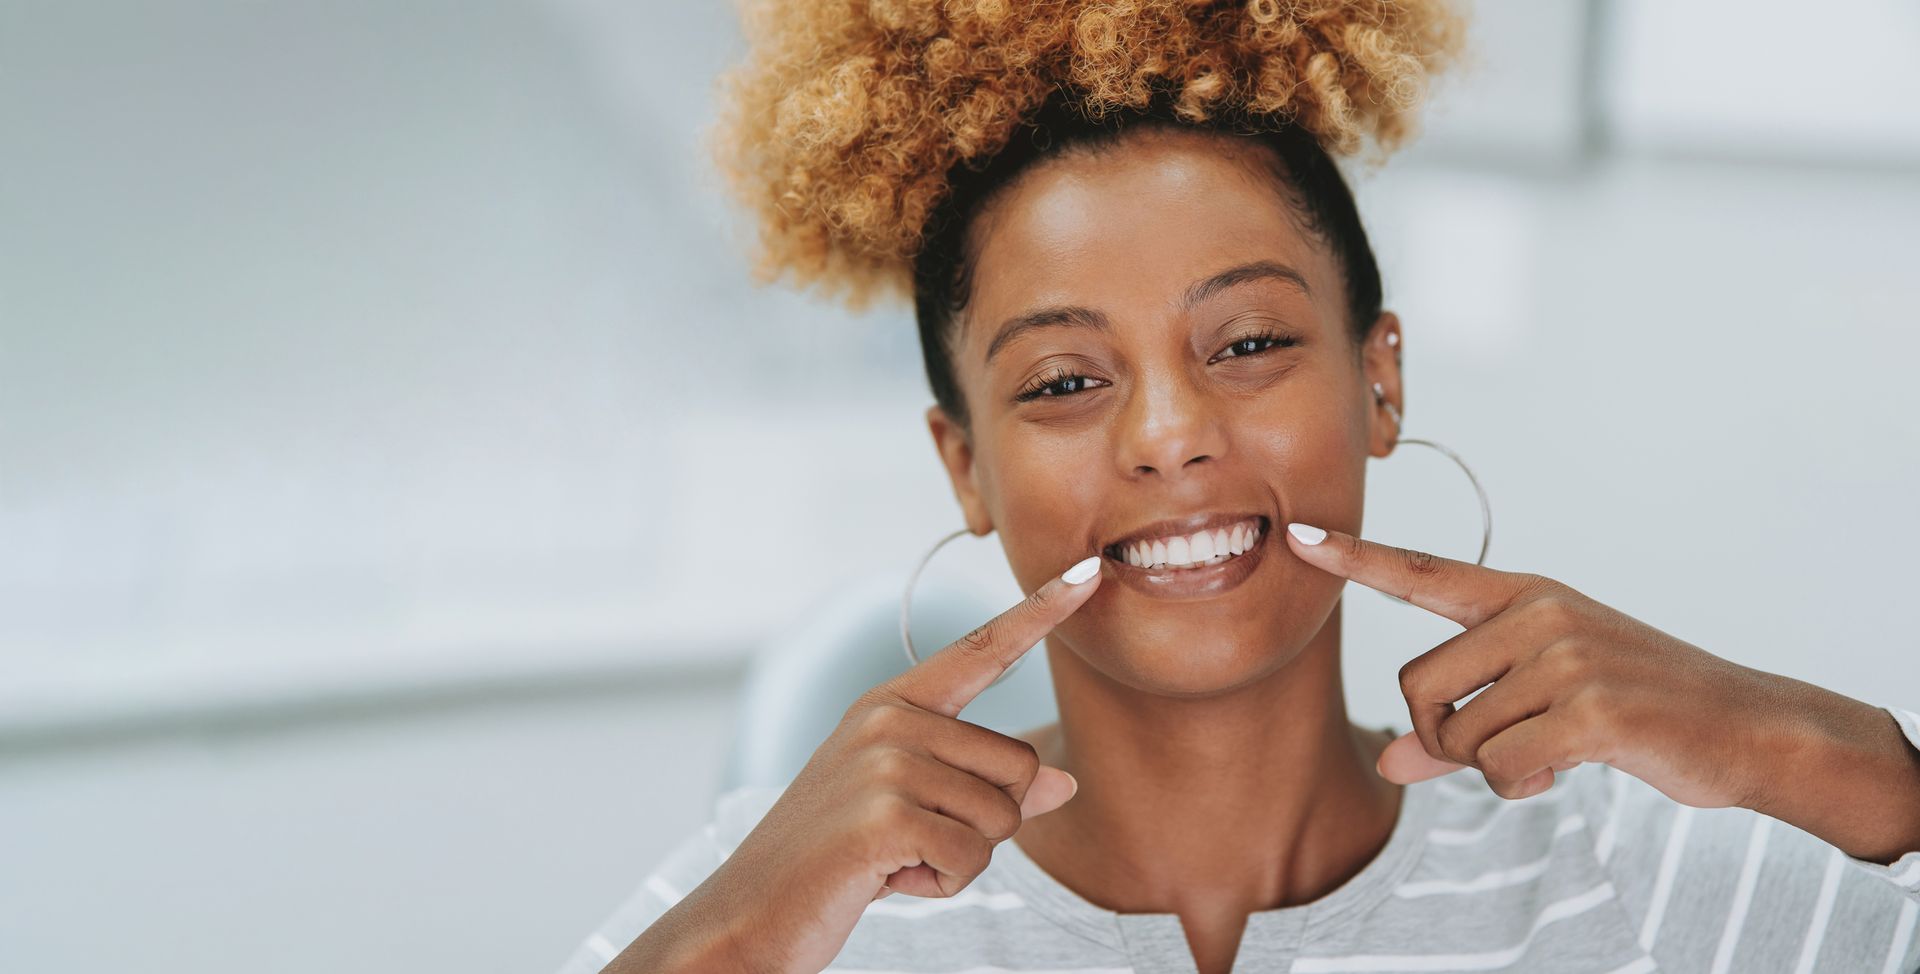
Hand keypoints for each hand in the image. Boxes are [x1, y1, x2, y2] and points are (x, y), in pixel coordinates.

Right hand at [610, 553, 1102, 973]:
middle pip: (1021, 767)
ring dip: (961, 859)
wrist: (749, 912)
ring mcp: (885, 762)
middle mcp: (890, 718)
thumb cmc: (835, 859)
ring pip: (1003, 819)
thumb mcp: (913, 809)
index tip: (1089, 571)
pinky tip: (889, 877)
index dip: (1042, 612)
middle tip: (913, 839)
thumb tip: (1064, 783)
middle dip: (987, 824)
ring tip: (895, 857)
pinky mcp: (886, 814)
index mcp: (894, 704)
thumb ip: (984, 787)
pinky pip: (973, 859)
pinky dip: (942, 885)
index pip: (983, 649)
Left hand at [1282, 521, 1785, 807]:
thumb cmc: (1636, 711)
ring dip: (1492, 767)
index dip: (1355, 558)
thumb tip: (1387, 763)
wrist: (1745, 726)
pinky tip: (1566, 769)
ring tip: (1551, 751)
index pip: (1422, 572)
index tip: (1298, 534)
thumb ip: (1458, 731)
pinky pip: (1499, 765)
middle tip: (1506, 745)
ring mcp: (1565, 656)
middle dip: (1445, 737)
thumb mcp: (1542, 706)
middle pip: (1418, 686)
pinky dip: (1520, 785)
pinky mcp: (1588, 709)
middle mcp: (1537, 614)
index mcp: (1523, 598)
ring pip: (1457, 735)